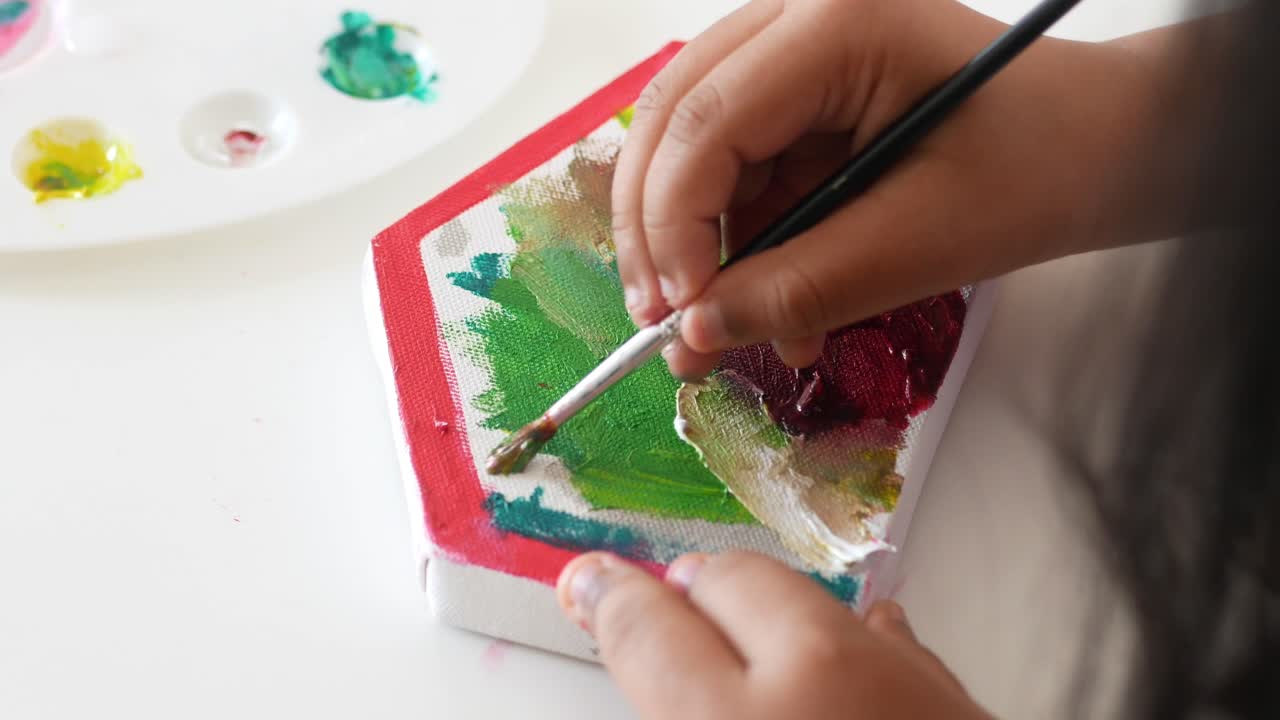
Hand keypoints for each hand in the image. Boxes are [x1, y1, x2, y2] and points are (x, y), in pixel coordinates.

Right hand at [556, 551, 991, 719]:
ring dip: (766, 611)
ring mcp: (897, 678)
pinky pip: (882, 635)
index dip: (607, 597)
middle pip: (728, 582)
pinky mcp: (955, 693)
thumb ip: (677, 704)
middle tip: (662, 610)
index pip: (645, 627)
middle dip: (689, 591)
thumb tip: (653, 663)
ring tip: (745, 646)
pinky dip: (846, 642)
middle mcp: (816, 682)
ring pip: (807, 598)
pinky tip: (836, 665)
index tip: (590, 583)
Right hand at [612, 0, 1166, 377]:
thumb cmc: (1044, 168)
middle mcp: (799, 17)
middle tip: (668, 327)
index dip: (672, 226)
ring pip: (696, 153)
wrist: (1106, 148)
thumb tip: (696, 332)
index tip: (678, 316)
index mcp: (838, 21)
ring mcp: (796, 51)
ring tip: (731, 338)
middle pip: (675, 123)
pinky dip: (746, 246)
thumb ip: (799, 288)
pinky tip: (775, 307)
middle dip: (661, 234)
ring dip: (705, 252)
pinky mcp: (802, 95)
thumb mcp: (920, 242)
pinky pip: (741, 172)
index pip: (704, 120)